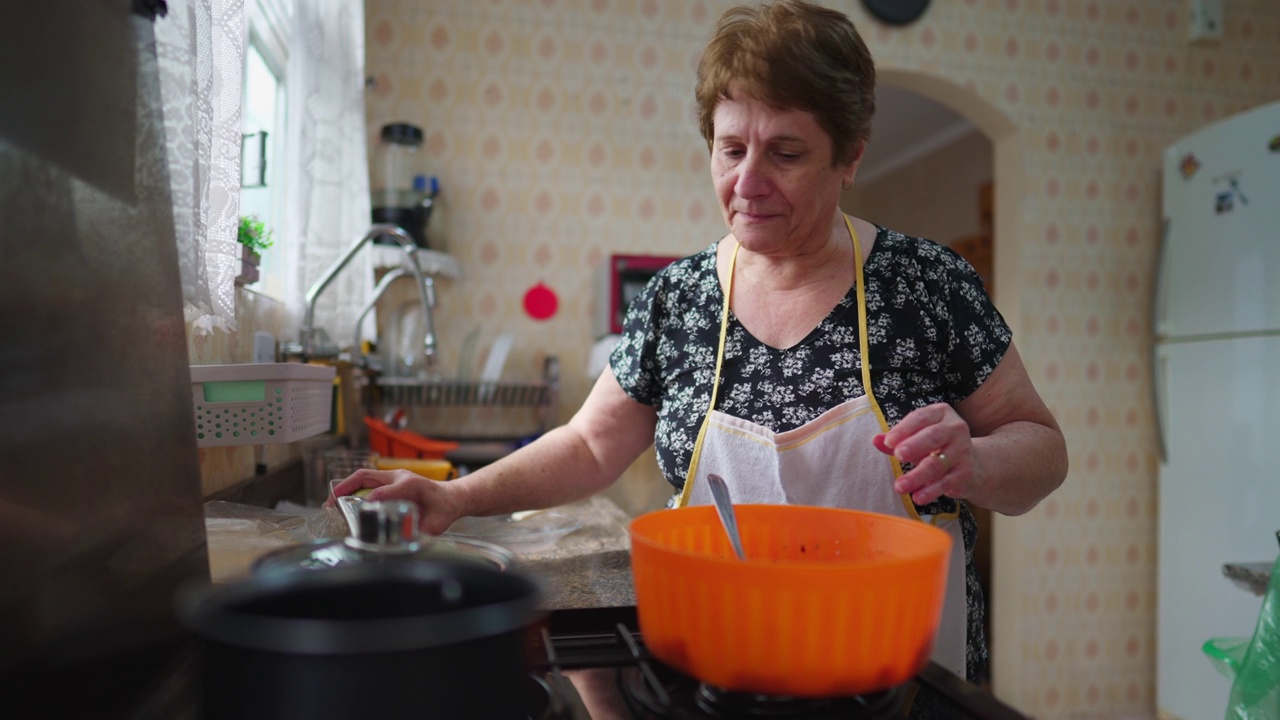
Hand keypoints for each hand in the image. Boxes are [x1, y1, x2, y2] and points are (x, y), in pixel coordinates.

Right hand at [327, 468, 461, 534]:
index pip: (383, 491)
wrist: (452, 498)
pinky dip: (353, 490)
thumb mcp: (437, 522)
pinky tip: (345, 503)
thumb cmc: (444, 509)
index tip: (360, 513)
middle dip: (345, 488)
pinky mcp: (390, 483)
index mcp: (410, 485)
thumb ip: (423, 532)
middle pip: (366, 476)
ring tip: (332, 503)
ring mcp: (394, 479)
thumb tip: (406, 541)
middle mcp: (399, 478)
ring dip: (346, 488)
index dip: (370, 502)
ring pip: (364, 477)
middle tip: (331, 503)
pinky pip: (367, 482)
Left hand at [873, 403, 979, 505]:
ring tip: (900, 486)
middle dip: (914, 446)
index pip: (920, 418)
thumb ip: (897, 439)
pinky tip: (918, 496)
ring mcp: (963, 451)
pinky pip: (946, 482)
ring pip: (937, 464)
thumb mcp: (917, 436)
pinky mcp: (966, 473)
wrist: (973, 463)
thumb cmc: (936, 445)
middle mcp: (955, 429)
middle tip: (898, 455)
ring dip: (917, 476)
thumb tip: (876, 440)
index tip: (888, 441)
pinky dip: (931, 491)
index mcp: (941, 413)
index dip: (903, 429)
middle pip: (933, 436)